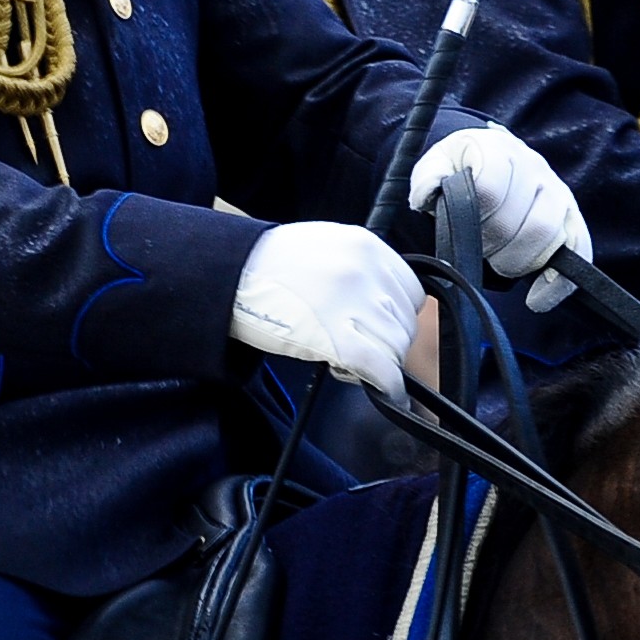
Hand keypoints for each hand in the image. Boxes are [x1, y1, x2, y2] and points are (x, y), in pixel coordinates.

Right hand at [229, 224, 426, 392]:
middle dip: (387, 342)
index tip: (380, 328)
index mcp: (365, 245)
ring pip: (396, 348)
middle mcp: (366, 270)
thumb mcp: (324, 248)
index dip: (397, 317)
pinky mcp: (339, 337)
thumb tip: (382, 305)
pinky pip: (382, 369)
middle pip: (405, 323)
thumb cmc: (267, 268)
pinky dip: (388, 387)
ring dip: (380, 363)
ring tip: (348, 362)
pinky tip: (386, 394)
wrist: (228, 276)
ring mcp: (354, 303)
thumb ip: (358, 268)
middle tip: (359, 349)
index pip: (410, 291)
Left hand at [411, 125, 593, 310]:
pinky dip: (558, 281)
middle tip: (478, 248)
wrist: (486, 162)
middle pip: (523, 221)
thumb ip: (427, 179)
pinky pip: (579, 250)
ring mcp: (558, 191)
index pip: (492, 191)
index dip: (474, 218)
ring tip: (499, 259)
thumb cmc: (459, 171)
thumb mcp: (436, 166)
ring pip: (549, 236)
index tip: (462, 225)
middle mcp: (535, 167)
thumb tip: (425, 196)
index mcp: (499, 150)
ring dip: (518, 261)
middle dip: (495, 246)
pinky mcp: (572, 216)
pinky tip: (536, 298)